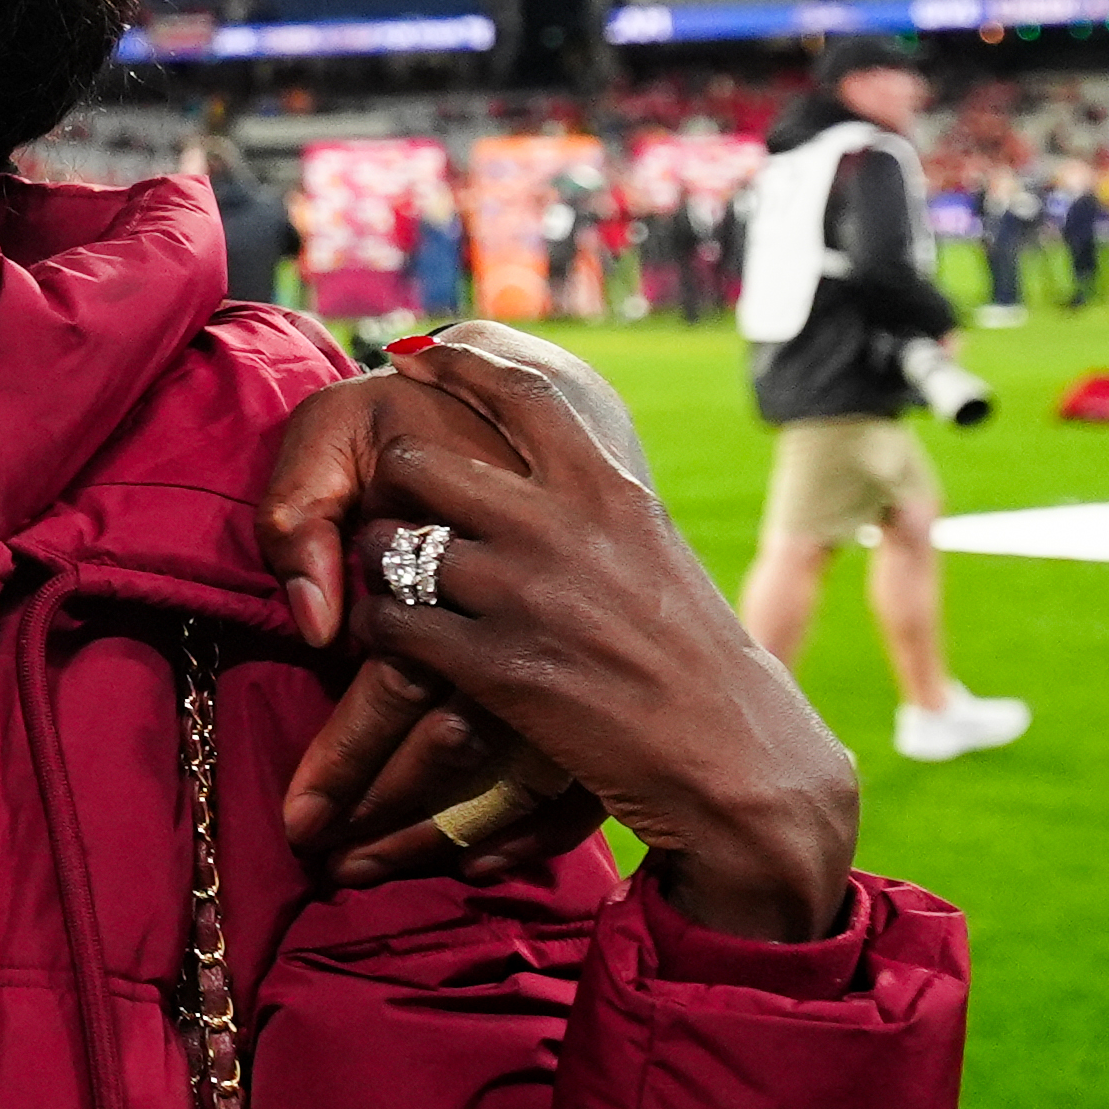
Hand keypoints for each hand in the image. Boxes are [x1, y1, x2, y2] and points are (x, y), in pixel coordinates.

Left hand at [299, 330, 861, 940]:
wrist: (734, 755)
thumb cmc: (690, 656)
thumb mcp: (650, 550)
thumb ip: (591, 503)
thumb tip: (539, 460)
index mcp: (608, 488)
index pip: (520, 390)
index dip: (455, 362)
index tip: (414, 353)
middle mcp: (563, 526)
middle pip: (422, 460)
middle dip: (392, 478)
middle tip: (379, 492)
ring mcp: (523, 594)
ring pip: (390, 541)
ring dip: (374, 558)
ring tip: (385, 576)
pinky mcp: (493, 665)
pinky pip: (389, 621)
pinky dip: (378, 629)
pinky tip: (393, 640)